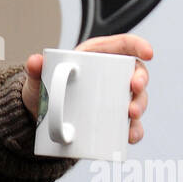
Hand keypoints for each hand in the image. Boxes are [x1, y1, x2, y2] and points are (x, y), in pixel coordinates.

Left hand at [21, 34, 152, 143]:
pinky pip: (130, 125)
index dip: (139, 46)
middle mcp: (110, 76)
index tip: (149, 53)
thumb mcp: (37, 80)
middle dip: (141, 80)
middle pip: (135, 73)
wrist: (39, 118)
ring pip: (137, 98)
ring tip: (131, 115)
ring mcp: (114, 98)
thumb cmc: (43, 91)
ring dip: (140, 105)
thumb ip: (34, 70)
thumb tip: (34, 62)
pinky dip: (134, 130)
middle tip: (135, 88)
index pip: (124, 45)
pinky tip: (130, 135)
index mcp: (96, 56)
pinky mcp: (113, 120)